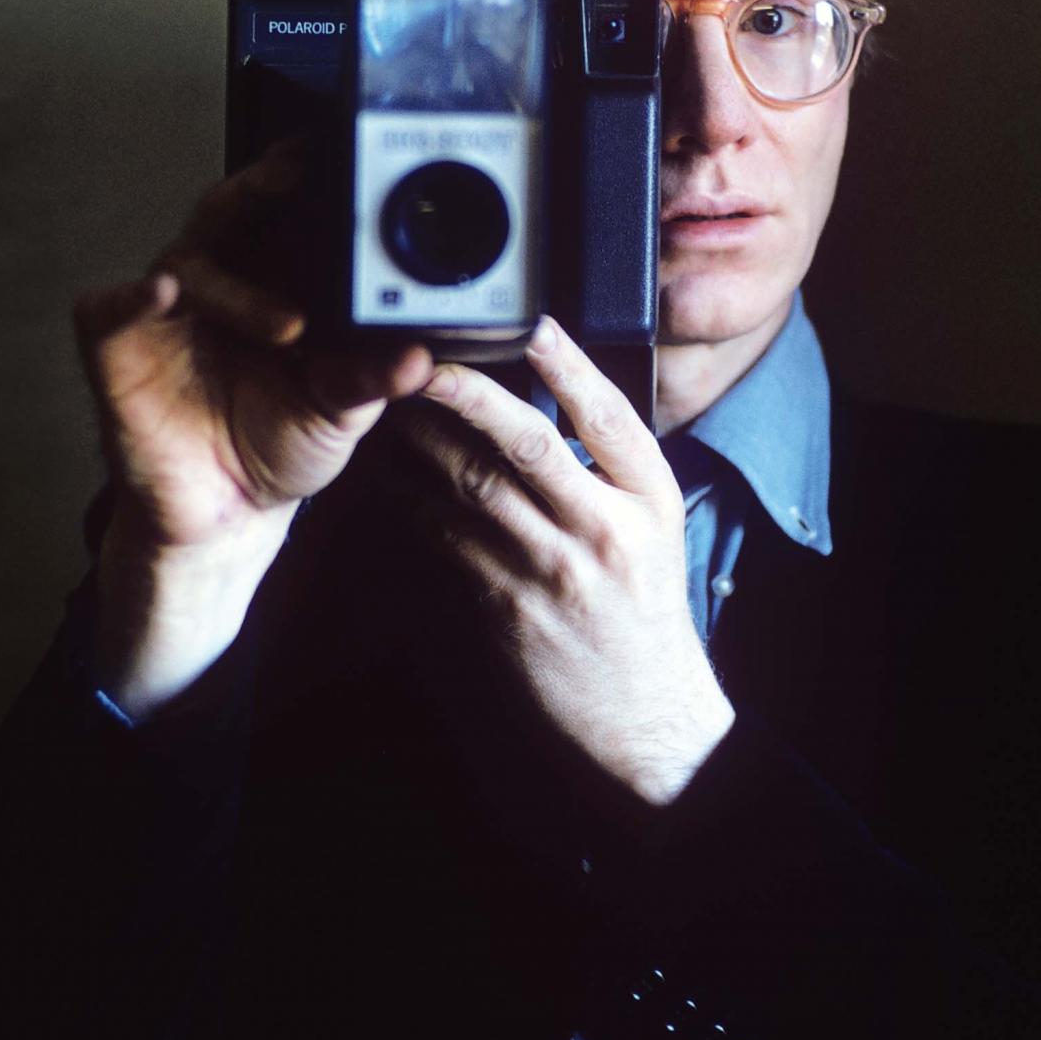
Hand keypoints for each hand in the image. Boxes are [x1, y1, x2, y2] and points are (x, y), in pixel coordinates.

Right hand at [73, 144, 432, 713]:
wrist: (228, 512)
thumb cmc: (281, 443)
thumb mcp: (341, 411)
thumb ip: (373, 380)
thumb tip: (419, 358)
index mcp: (277, 276)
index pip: (291, 209)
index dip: (313, 177)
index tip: (348, 151)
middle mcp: (220, 277)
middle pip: (233, 209)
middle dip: (264, 187)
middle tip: (299, 179)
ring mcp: (165, 308)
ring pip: (186, 260)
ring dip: (235, 286)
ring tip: (288, 325)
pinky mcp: (115, 344)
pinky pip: (109, 306)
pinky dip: (132, 294)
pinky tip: (161, 292)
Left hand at [396, 316, 733, 804]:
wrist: (640, 717)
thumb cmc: (642, 609)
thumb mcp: (654, 525)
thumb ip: (610, 463)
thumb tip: (554, 386)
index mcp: (647, 499)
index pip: (608, 416)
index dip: (568, 363)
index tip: (530, 322)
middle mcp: (602, 531)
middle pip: (528, 443)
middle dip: (468, 393)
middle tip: (424, 358)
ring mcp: (550, 573)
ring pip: (471, 486)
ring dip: (422, 440)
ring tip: (390, 404)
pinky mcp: (503, 609)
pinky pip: (445, 539)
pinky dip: (410, 501)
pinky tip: (386, 476)